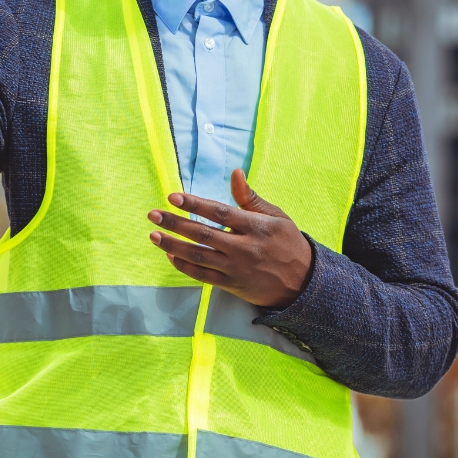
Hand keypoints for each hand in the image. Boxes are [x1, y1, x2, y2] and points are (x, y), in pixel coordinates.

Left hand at [147, 169, 313, 309]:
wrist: (304, 284)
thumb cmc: (288, 244)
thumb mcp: (276, 217)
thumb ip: (250, 198)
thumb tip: (235, 173)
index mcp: (256, 227)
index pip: (219, 213)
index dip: (195, 204)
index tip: (173, 197)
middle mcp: (244, 248)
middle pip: (203, 235)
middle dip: (175, 224)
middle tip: (153, 214)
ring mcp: (236, 269)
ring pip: (198, 257)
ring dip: (173, 246)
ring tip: (154, 235)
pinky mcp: (232, 285)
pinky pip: (203, 276)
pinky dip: (185, 266)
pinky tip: (170, 255)